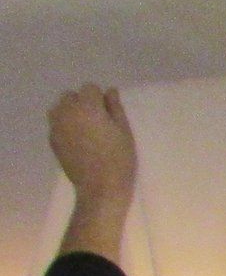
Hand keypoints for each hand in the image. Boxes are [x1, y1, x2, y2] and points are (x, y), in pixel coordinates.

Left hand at [49, 85, 136, 204]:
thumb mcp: (124, 132)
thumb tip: (110, 91)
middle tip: (97, 122)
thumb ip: (115, 108)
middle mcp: (67, 111)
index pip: (90, 88)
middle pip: (71, 96)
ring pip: (60, 108)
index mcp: (87, 106)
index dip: (101, 99)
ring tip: (84, 130)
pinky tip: (78, 141)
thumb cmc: (119, 159)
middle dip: (83, 103)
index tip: (108, 115)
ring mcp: (56, 125)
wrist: (100, 188)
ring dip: (71, 112)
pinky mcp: (52, 138)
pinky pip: (57, 123)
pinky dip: (65, 126)